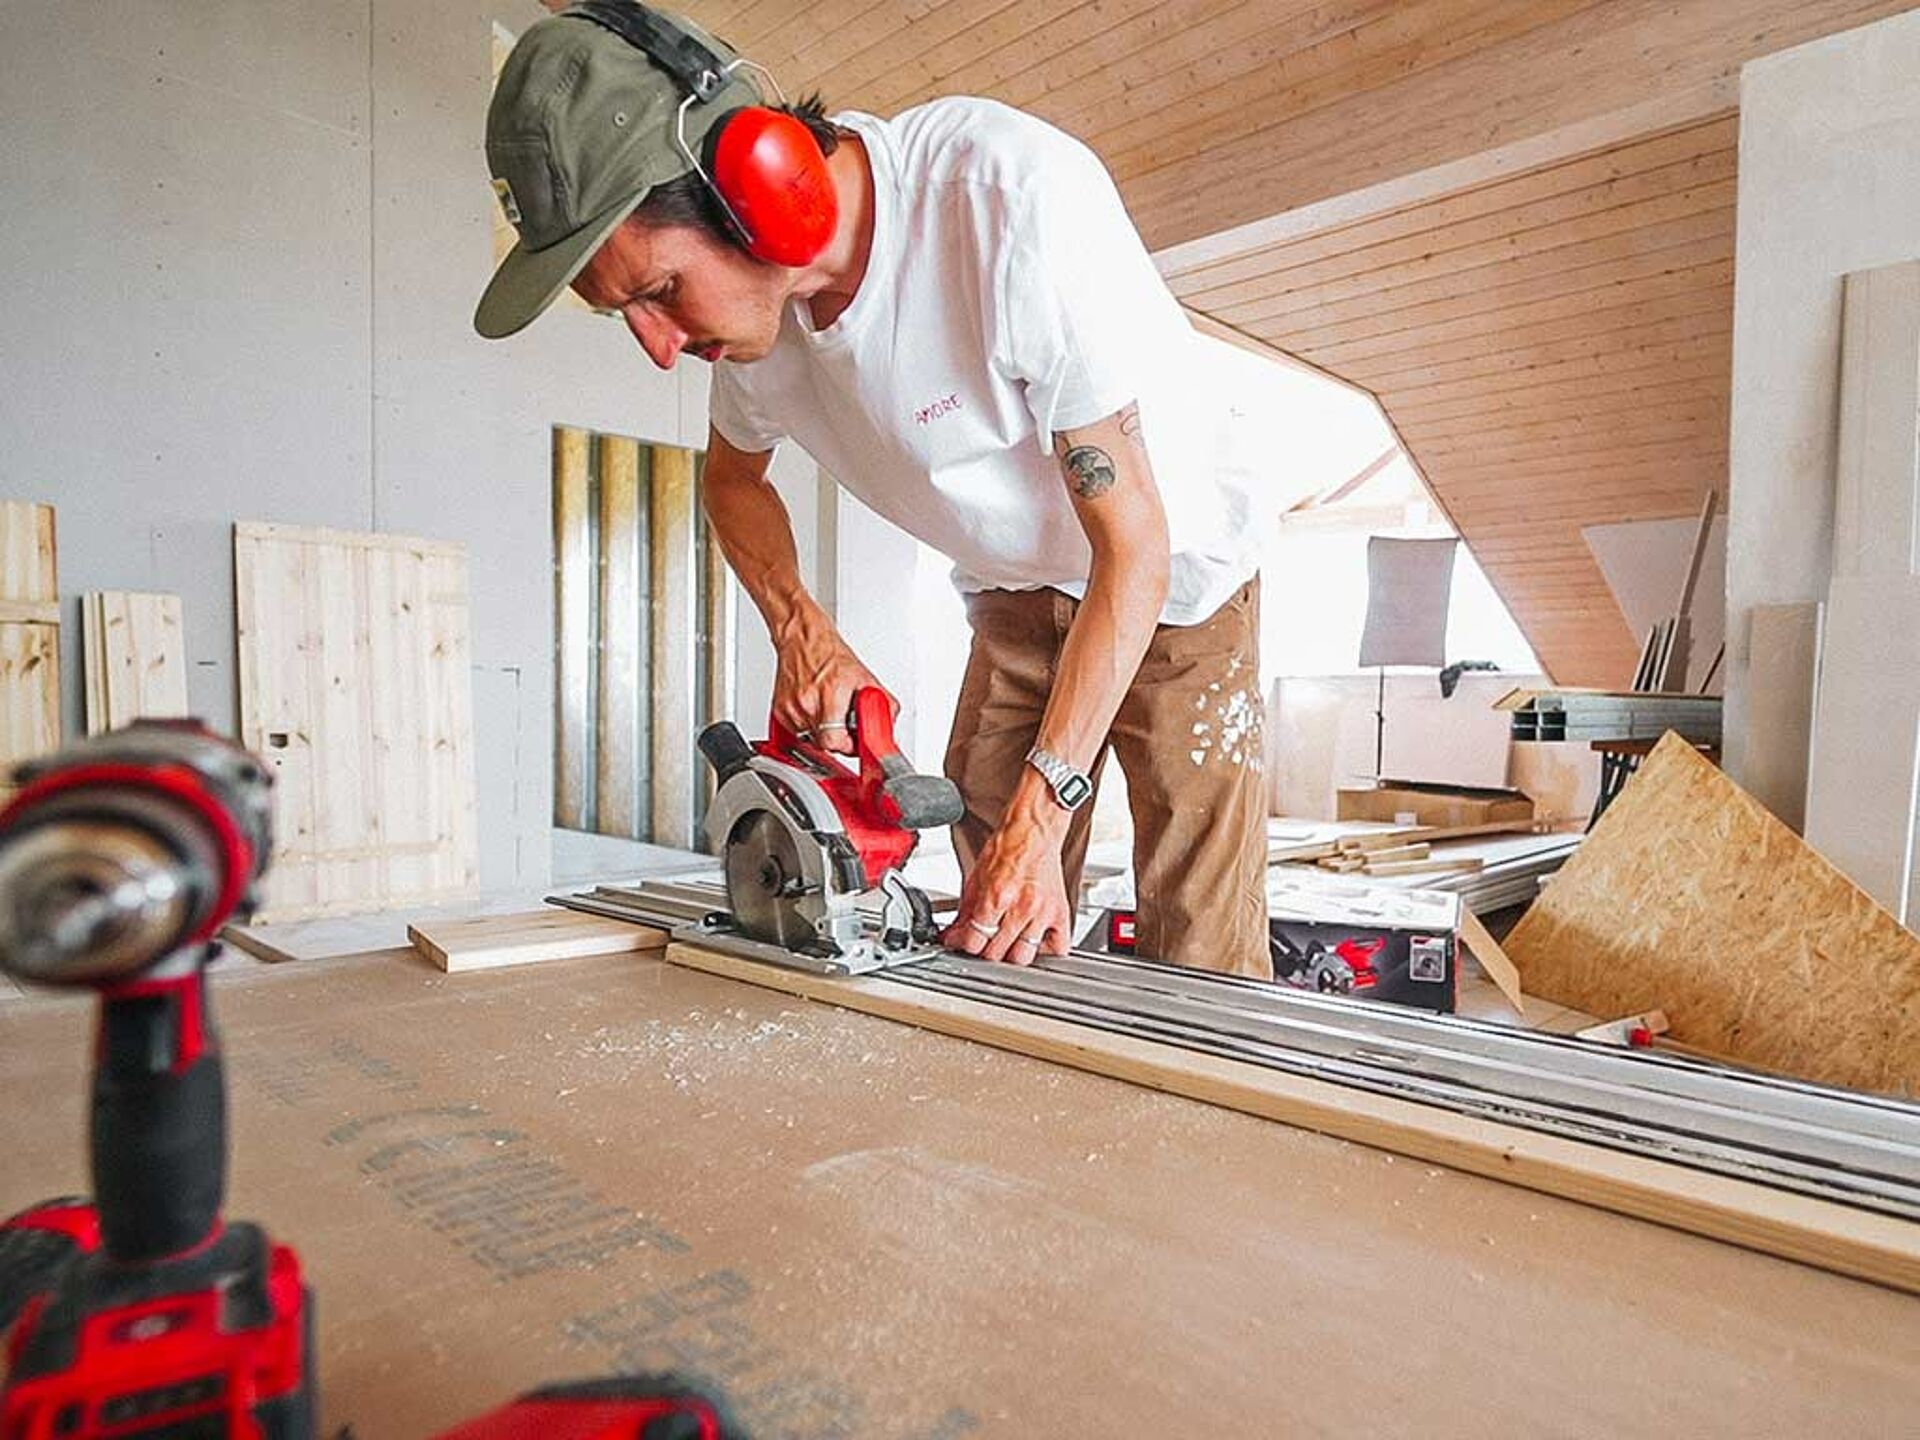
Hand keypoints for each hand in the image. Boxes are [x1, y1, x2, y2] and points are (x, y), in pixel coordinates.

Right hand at [772, 609, 892, 755]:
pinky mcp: (779, 711)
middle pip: (823, 743)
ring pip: (809, 739)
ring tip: (828, 711)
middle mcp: (808, 703)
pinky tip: (815, 709)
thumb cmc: (830, 654)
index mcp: (831, 694)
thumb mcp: (864, 677)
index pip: (834, 741)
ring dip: (822, 732)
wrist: (802, 639)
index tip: (854, 743)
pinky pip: (796, 732)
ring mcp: (791, 708)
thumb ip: (883, 703)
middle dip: (838, 738)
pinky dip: (808, 725)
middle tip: (844, 726)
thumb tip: (887, 724)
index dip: (847, 746)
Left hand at [943, 821, 1073, 964]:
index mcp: (997, 895)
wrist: (1034, 830)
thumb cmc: (1008, 847)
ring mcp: (1043, 912)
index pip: (975, 939)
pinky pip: (1057, 947)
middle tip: (981, 942)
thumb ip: (965, 910)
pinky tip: (1033, 941)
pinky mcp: (1061, 912)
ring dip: (1010, 954)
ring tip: (1005, 944)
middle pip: (997, 953)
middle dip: (983, 950)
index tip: (961, 943)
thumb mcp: (976, 877)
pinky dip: (1045, 951)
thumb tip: (954, 934)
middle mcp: (1021, 906)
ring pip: (1023, 956)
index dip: (963, 945)